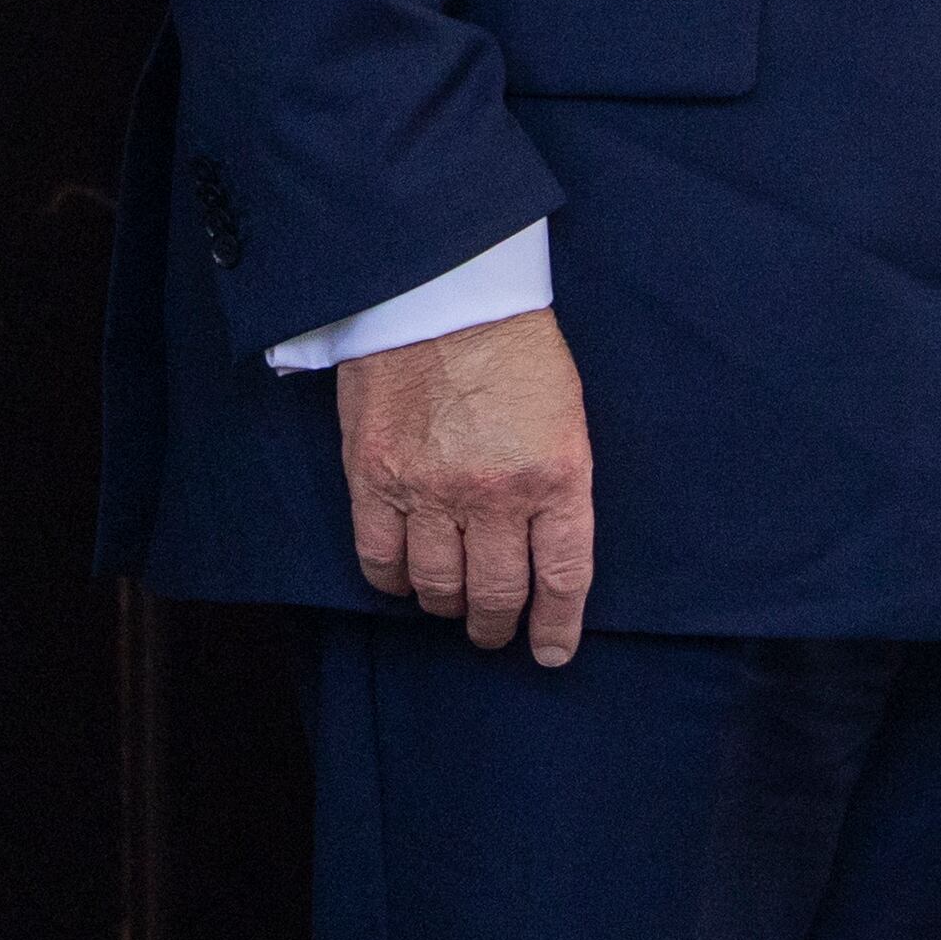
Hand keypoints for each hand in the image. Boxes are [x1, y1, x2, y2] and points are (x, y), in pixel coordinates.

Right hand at [337, 306, 596, 664]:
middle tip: (495, 631)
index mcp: (556, 473)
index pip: (562, 577)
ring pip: (437, 586)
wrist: (441, 288)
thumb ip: (558, 483)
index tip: (552, 651)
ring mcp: (430, 489)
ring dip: (447, 607)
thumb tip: (547, 547)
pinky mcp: (375, 476)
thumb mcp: (565, 413)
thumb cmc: (513, 343)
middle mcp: (495, 493)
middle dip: (497, 625)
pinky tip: (404, 579)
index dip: (556, 626)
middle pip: (496, 595)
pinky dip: (393, 581)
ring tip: (451, 604)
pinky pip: (380, 559)